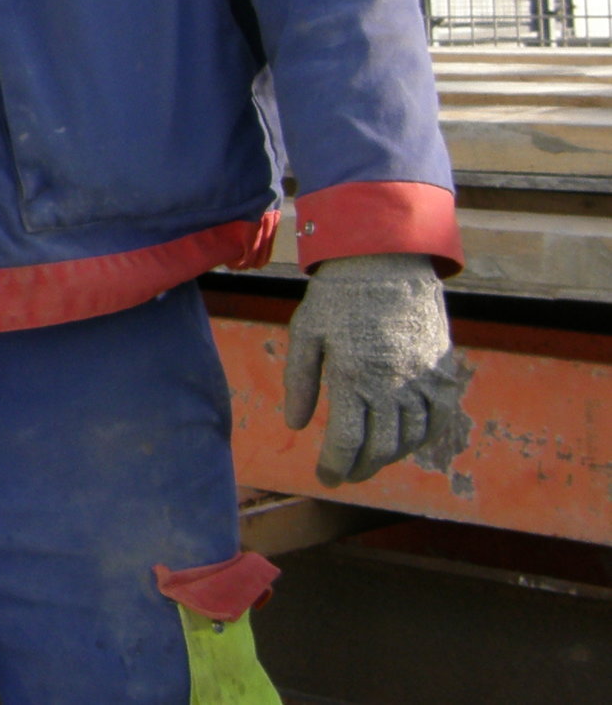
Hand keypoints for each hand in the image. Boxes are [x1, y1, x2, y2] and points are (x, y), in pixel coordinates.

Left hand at [282, 252, 473, 486]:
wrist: (386, 261)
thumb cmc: (338, 296)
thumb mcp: (306, 332)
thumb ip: (300, 381)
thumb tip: (296, 425)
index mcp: (352, 376)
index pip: (346, 443)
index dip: (335, 467)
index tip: (325, 478)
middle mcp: (391, 384)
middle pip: (380, 449)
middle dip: (360, 469)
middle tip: (345, 474)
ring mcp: (421, 380)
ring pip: (411, 439)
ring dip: (389, 457)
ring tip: (369, 459)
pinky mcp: (442, 372)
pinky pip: (439, 419)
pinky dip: (422, 438)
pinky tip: (404, 441)